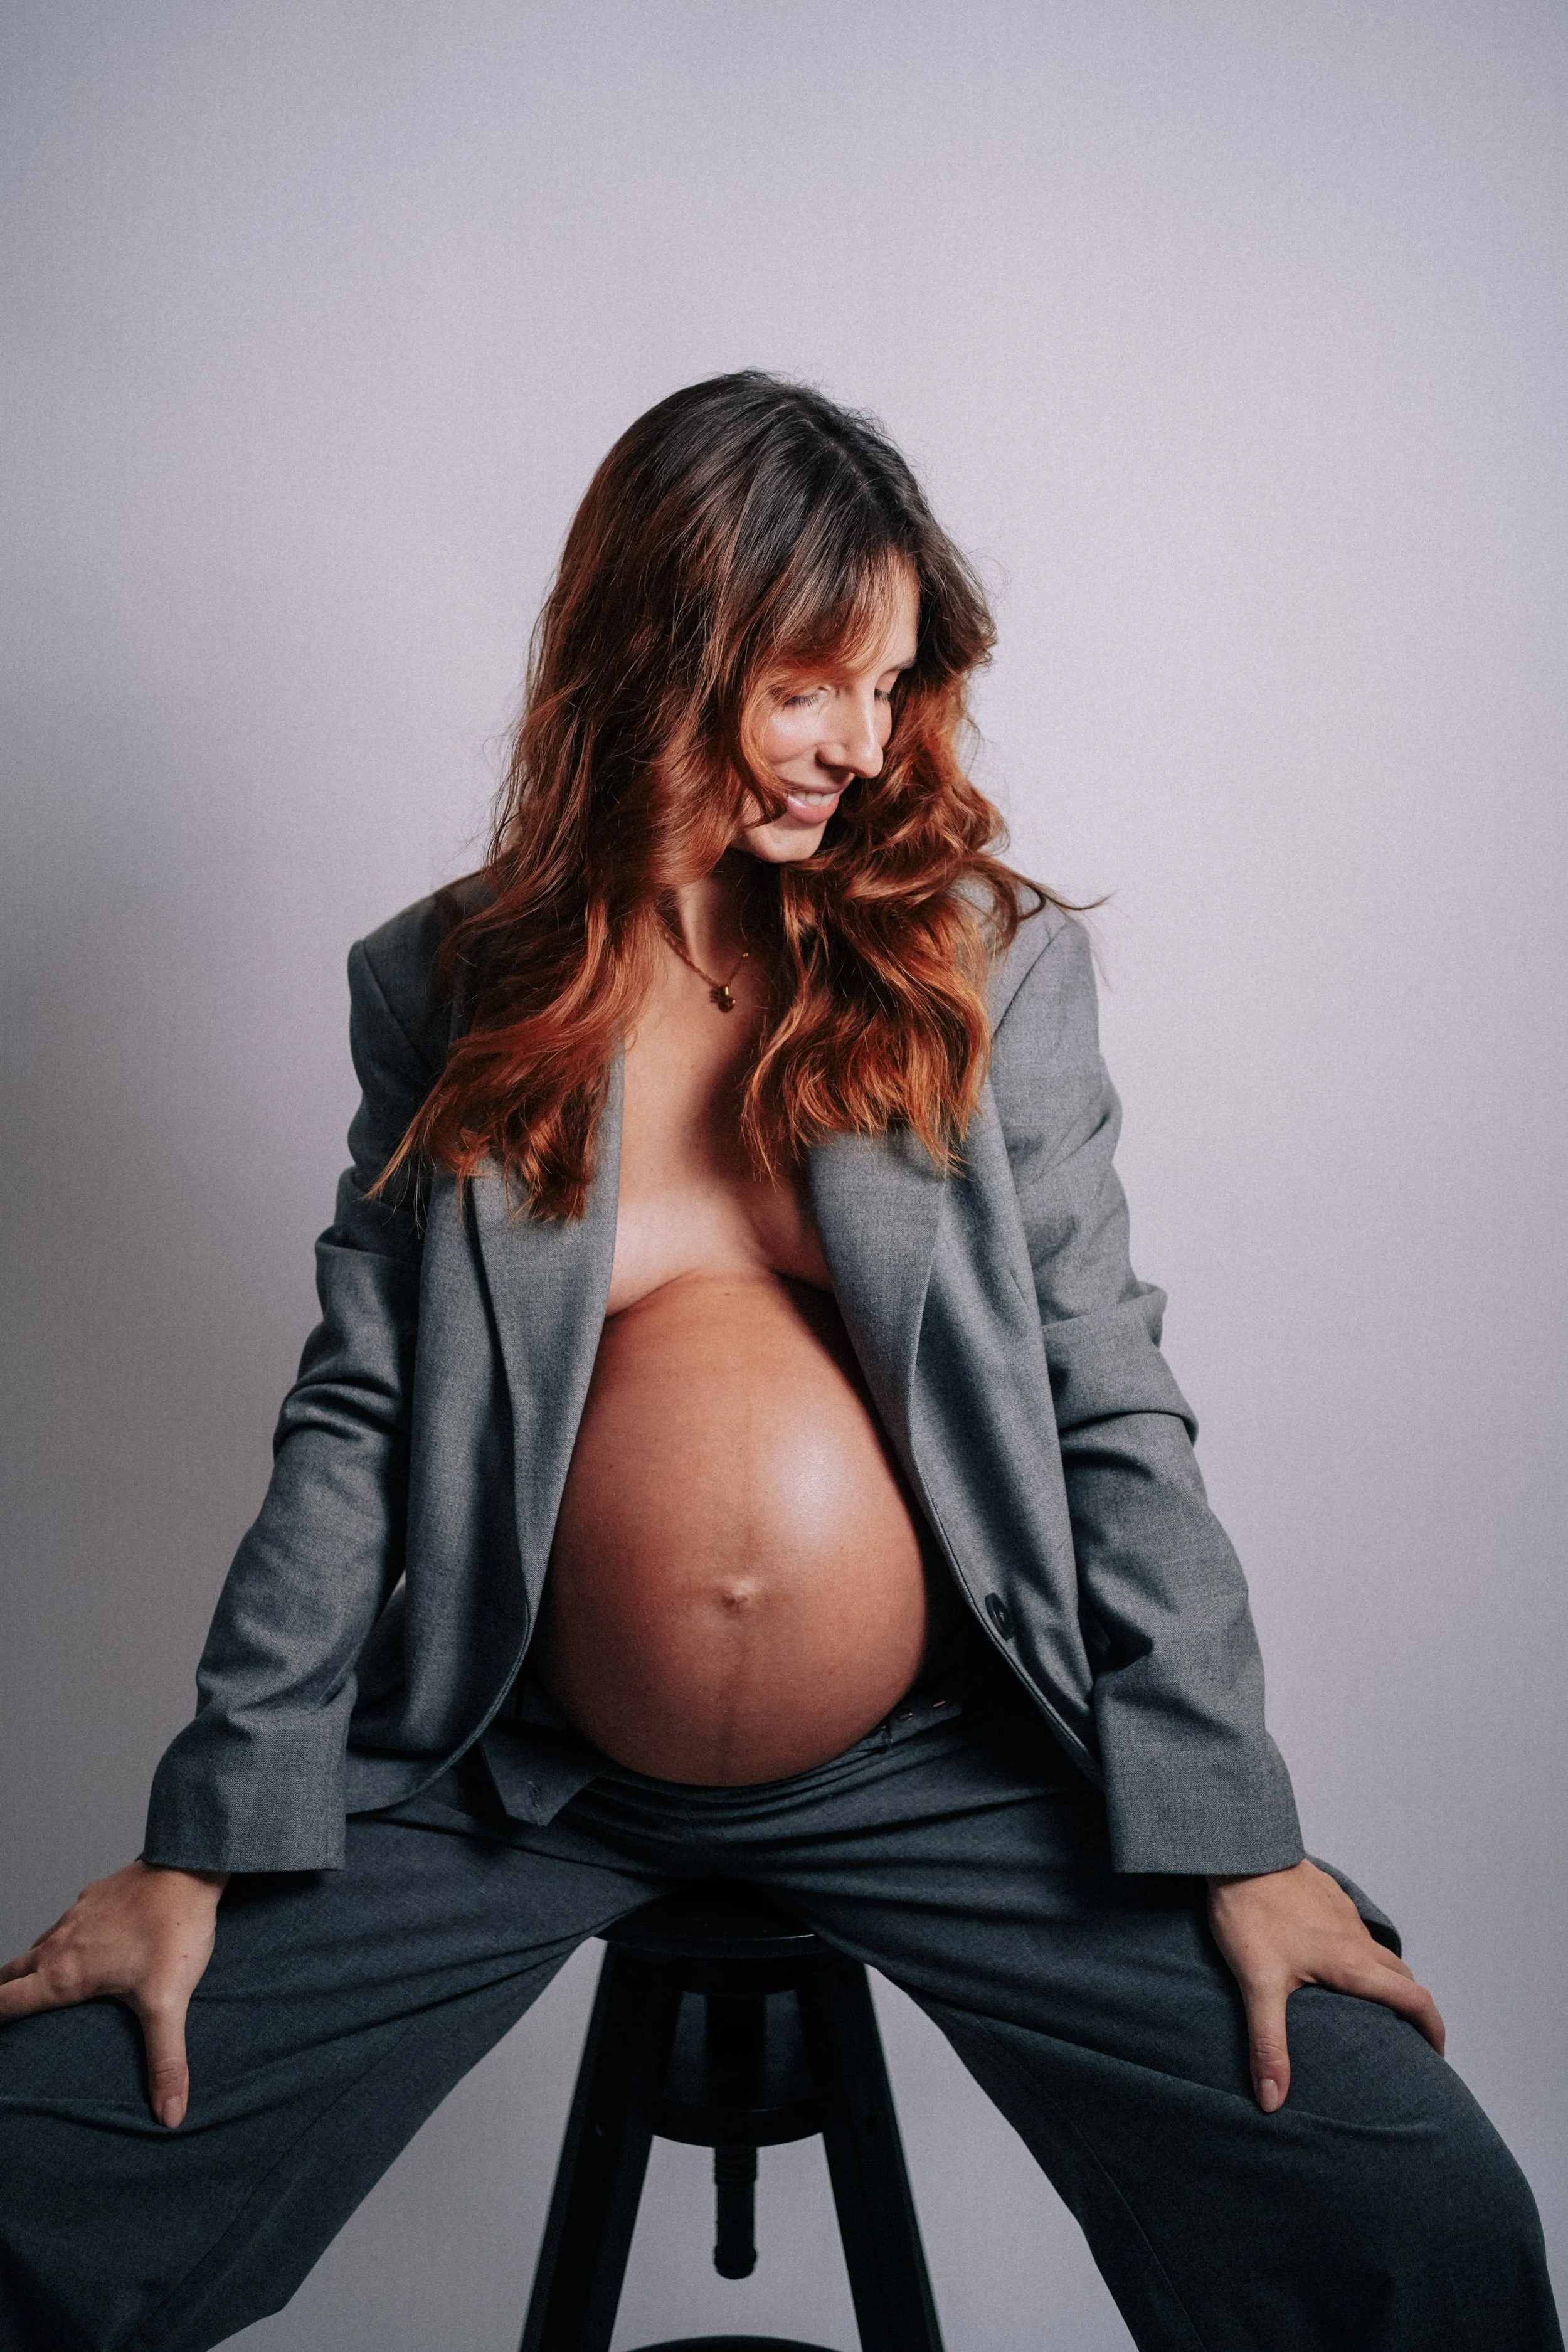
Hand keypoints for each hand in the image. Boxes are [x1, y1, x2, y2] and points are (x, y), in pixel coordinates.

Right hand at [0, 1860, 227, 2127]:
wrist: (190, 1867)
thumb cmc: (175, 1931)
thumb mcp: (168, 2003)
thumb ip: (166, 2061)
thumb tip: (169, 2116)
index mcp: (63, 1975)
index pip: (3, 2003)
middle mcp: (58, 1945)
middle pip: (9, 1977)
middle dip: (1, 1999)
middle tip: (5, 2022)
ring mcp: (73, 1917)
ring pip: (36, 1950)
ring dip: (31, 1972)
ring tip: (37, 1994)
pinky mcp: (93, 1898)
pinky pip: (65, 1927)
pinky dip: (61, 1945)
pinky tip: (84, 1953)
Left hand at [1207, 1857, 1444, 2112]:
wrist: (1238, 1851)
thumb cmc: (1249, 1913)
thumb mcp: (1257, 1985)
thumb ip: (1268, 2044)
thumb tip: (1272, 2100)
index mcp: (1352, 1963)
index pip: (1413, 1998)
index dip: (1433, 2029)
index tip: (1436, 2055)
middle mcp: (1357, 1938)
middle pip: (1402, 1977)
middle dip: (1411, 2009)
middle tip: (1404, 2037)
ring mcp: (1343, 1914)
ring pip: (1379, 1953)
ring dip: (1385, 1979)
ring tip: (1369, 2005)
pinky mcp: (1326, 1897)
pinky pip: (1356, 1932)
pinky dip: (1360, 1955)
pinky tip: (1332, 1963)